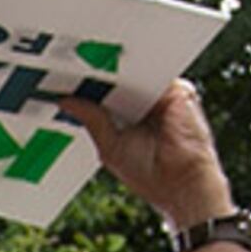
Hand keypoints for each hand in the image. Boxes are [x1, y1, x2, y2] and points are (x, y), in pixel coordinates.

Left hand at [65, 75, 236, 225]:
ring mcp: (165, 97)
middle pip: (122, 78)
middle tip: (73, 65)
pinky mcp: (179, 93)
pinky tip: (123, 75)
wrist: (184, 186)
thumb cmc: (152, 176)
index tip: (66, 77)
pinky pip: (158, 73)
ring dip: (119, 70)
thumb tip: (67, 102)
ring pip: (139, 73)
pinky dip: (142, 72)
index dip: (88, 84)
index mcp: (130, 116)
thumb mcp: (110, 147)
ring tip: (93, 66)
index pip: (107, 92)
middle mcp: (148, 104)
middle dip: (100, 73)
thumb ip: (93, 120)